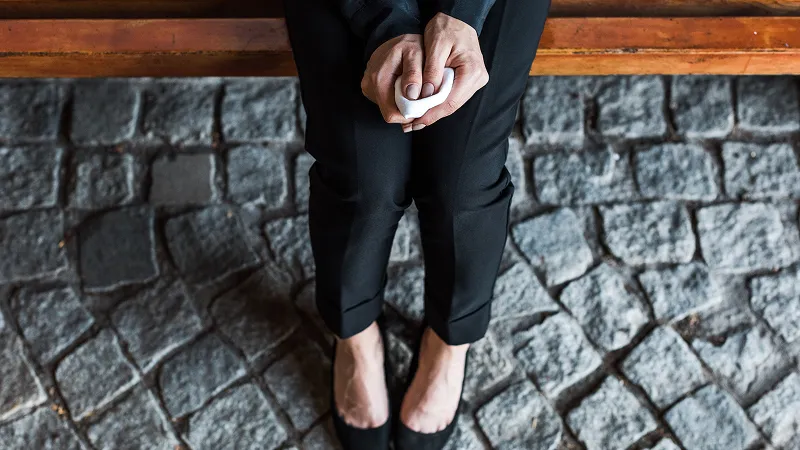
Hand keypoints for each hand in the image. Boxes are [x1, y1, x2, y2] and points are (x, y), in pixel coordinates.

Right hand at [361, 33, 424, 132]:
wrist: (394, 36)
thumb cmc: (408, 44)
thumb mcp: (416, 53)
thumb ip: (414, 74)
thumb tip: (411, 96)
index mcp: (378, 80)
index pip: (392, 114)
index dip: (409, 115)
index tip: (422, 107)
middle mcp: (368, 85)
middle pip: (390, 113)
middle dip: (407, 110)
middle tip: (421, 99)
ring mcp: (367, 87)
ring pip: (388, 108)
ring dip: (403, 104)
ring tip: (413, 91)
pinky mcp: (369, 88)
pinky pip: (385, 101)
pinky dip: (397, 99)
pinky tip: (404, 88)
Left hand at [412, 13, 488, 128]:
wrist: (456, 19)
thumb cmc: (446, 28)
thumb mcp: (436, 46)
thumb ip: (432, 71)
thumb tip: (427, 95)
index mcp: (472, 71)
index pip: (451, 101)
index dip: (432, 114)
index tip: (416, 121)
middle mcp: (478, 79)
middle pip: (452, 106)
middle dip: (431, 116)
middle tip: (411, 125)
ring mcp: (474, 81)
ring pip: (451, 103)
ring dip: (433, 112)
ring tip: (414, 120)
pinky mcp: (468, 81)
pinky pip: (452, 96)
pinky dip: (437, 103)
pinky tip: (424, 109)